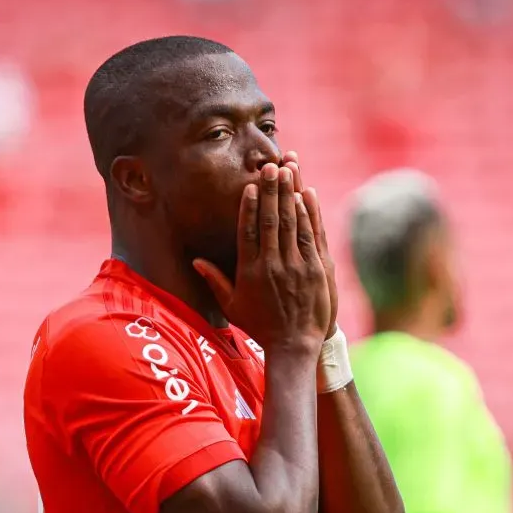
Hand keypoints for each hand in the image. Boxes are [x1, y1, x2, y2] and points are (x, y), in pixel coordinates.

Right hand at [194, 163, 331, 355]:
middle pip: (271, 221)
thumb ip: (215, 280)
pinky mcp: (317, 269)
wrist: (295, 346)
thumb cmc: (261, 327)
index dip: (250, 207)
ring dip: (290, 194)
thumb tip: (195, 260)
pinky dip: (310, 213)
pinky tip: (307, 194)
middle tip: (271, 166)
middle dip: (272, 191)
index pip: (248, 231)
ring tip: (289, 170)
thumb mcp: (232, 306)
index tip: (251, 186)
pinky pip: (312, 235)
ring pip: (292, 223)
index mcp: (251, 272)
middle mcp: (273, 265)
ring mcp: (297, 266)